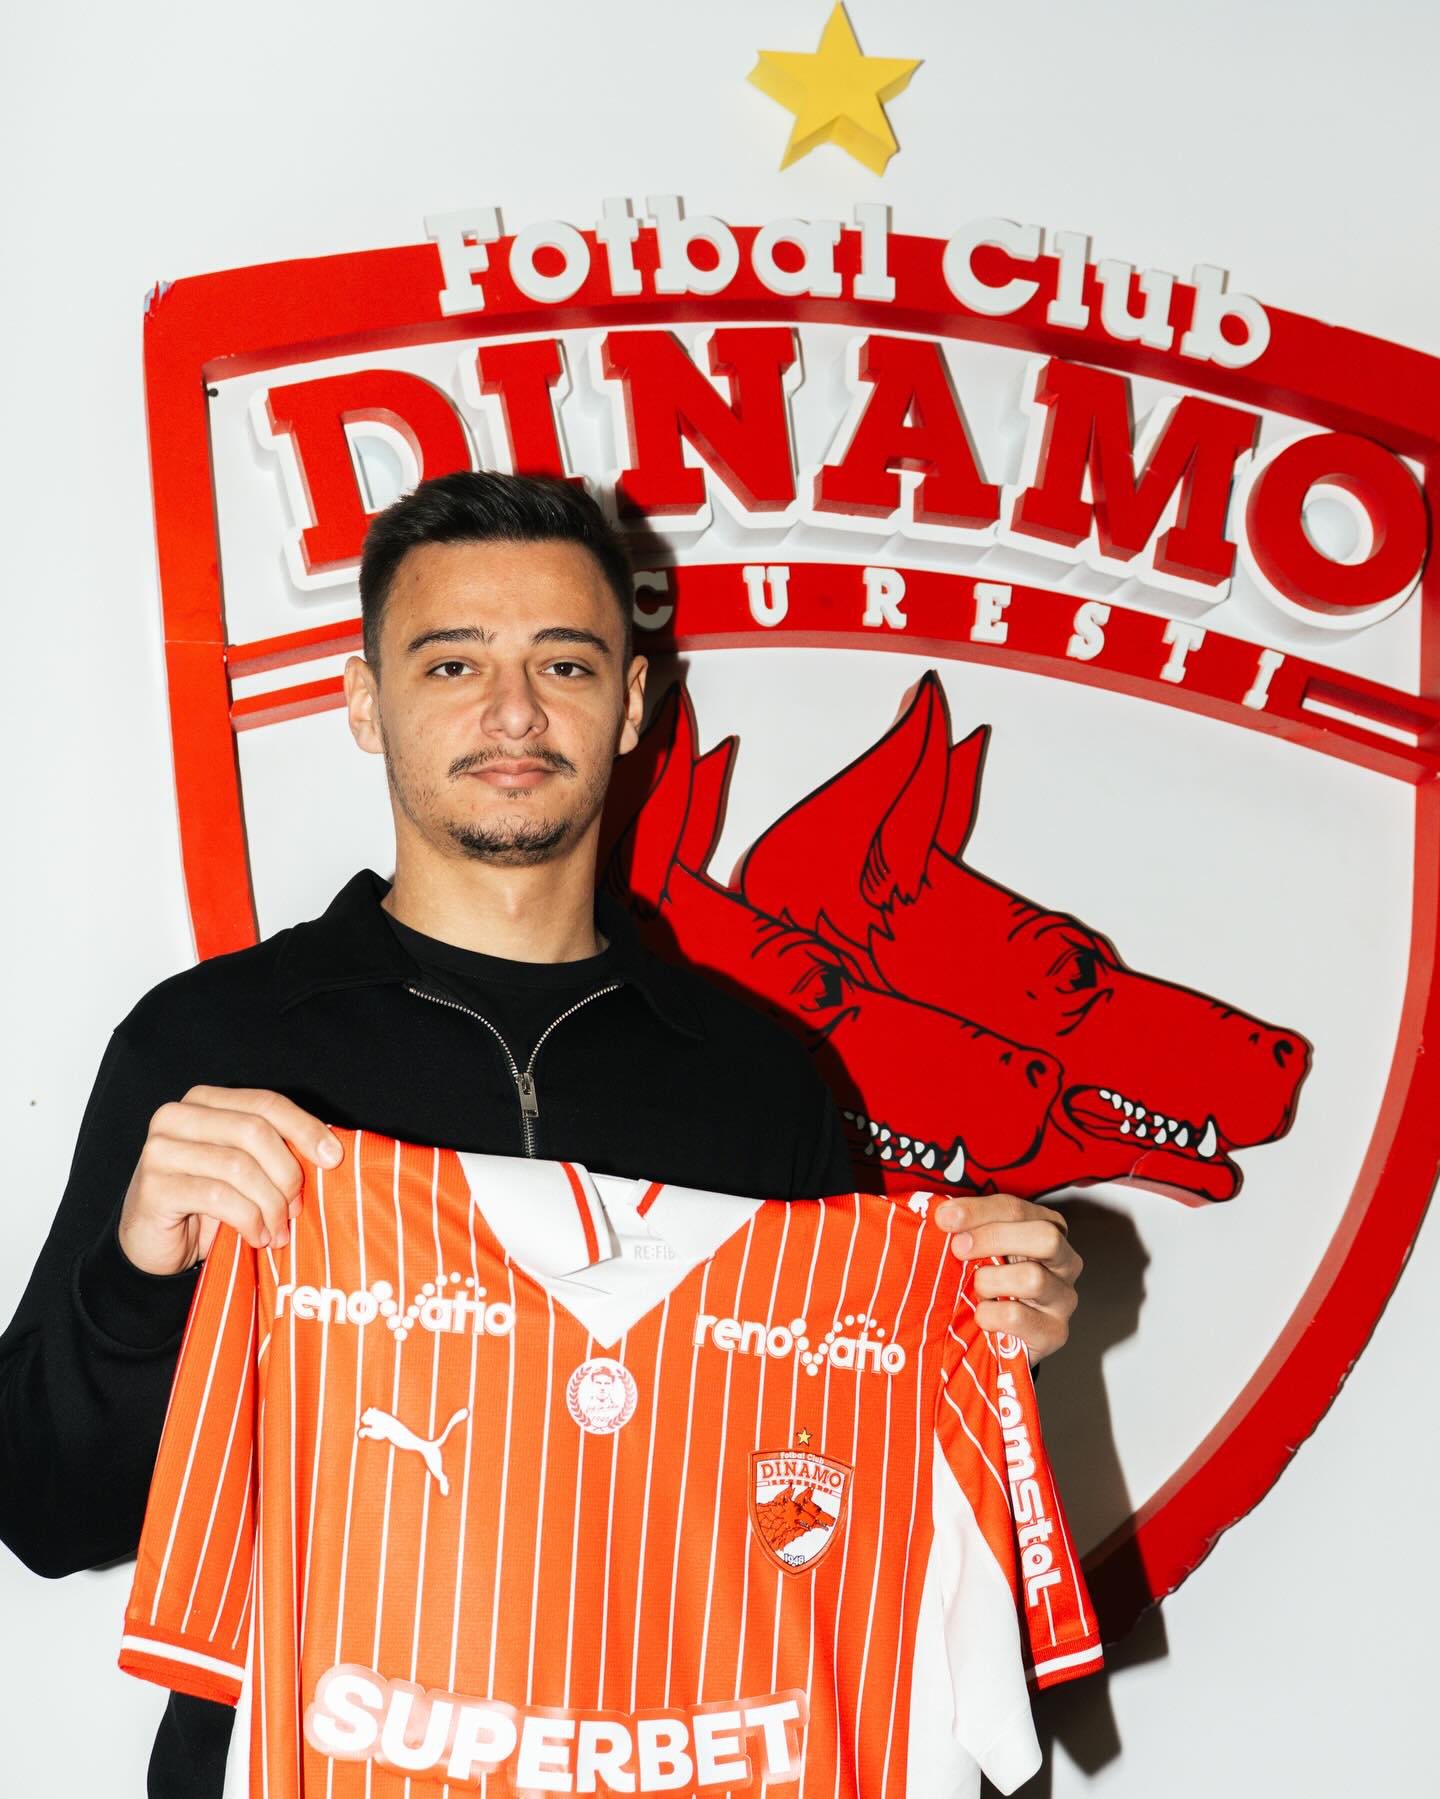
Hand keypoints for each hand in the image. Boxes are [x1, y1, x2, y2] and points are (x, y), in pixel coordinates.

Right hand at [117, 1087, 341, 1276]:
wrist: (154, 1246)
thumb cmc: (206, 1204)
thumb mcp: (245, 1169)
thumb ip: (274, 1151)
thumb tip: (330, 1150)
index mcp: (204, 1102)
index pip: (266, 1103)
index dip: (305, 1128)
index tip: (333, 1158)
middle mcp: (177, 1116)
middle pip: (256, 1131)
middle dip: (287, 1173)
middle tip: (297, 1208)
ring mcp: (161, 1150)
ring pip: (240, 1166)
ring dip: (270, 1204)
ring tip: (278, 1230)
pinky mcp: (155, 1187)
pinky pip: (219, 1197)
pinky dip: (249, 1219)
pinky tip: (256, 1236)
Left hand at [932, 1193, 1080, 1364]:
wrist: (998, 1338)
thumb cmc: (989, 1284)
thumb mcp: (981, 1251)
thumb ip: (968, 1229)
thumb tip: (944, 1214)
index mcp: (1047, 1228)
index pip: (1016, 1209)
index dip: (978, 1211)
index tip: (945, 1218)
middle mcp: (1065, 1261)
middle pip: (1044, 1236)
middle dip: (994, 1238)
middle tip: (959, 1249)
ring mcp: (1064, 1298)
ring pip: (1033, 1278)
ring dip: (990, 1281)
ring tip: (976, 1290)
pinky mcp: (1055, 1332)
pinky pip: (1017, 1317)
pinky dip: (990, 1314)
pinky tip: (982, 1315)